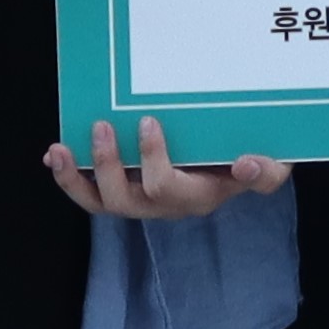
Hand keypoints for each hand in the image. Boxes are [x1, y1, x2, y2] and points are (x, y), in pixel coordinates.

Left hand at [45, 115, 287, 218]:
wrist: (240, 165)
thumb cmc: (253, 159)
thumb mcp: (274, 166)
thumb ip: (268, 172)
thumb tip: (247, 163)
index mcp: (198, 197)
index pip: (168, 188)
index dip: (153, 160)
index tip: (148, 122)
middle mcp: (165, 206)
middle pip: (128, 201)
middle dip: (108, 165)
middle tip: (103, 125)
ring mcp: (142, 201)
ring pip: (102, 204)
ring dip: (77, 179)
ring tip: (60, 150)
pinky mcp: (125, 192)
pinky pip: (92, 196)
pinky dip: (70, 179)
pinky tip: (54, 156)